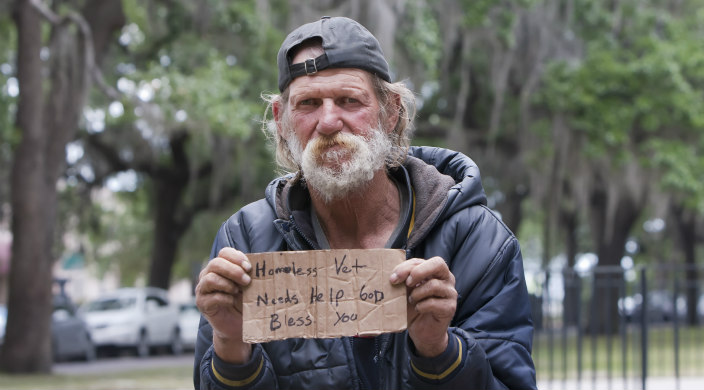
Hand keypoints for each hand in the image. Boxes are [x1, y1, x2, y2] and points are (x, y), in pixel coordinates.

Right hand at [195, 247, 252, 363]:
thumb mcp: (249, 285)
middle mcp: (208, 274)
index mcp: (220, 266)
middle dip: (233, 271)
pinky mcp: (202, 304)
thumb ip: (249, 274)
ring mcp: (203, 289)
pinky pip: (212, 297)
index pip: (224, 253)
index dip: (236, 257)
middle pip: (216, 263)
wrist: (237, 325)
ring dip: (228, 284)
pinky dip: (225, 298)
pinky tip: (232, 302)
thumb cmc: (244, 301)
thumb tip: (261, 265)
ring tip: (239, 292)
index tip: (249, 267)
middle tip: (247, 281)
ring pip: (211, 279)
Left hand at [390, 257, 456, 356]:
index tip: (393, 278)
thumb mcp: (407, 290)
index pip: (422, 261)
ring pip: (434, 285)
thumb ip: (404, 279)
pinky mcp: (450, 308)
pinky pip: (433, 302)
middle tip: (407, 284)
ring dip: (417, 294)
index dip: (406, 267)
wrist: (422, 331)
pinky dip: (421, 306)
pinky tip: (418, 309)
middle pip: (438, 264)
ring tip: (412, 301)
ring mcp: (450, 293)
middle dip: (418, 272)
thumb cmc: (414, 307)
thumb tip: (394, 275)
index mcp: (435, 271)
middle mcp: (447, 278)